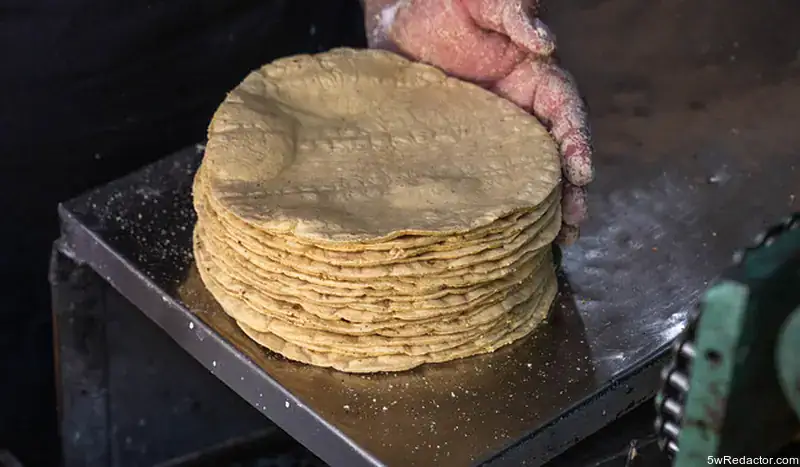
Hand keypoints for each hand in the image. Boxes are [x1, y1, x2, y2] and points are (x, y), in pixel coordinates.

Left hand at [363, 0, 592, 244]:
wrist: (401, 24)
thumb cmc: (445, 5)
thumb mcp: (482, 1)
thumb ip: (513, 13)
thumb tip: (544, 42)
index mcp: (535, 77)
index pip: (565, 109)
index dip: (577, 141)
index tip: (581, 171)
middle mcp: (524, 110)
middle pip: (557, 152)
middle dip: (571, 188)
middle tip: (574, 222)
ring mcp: (498, 134)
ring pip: (531, 173)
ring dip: (547, 206)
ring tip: (558, 240)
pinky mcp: (470, 150)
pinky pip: (492, 179)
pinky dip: (506, 206)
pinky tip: (510, 235)